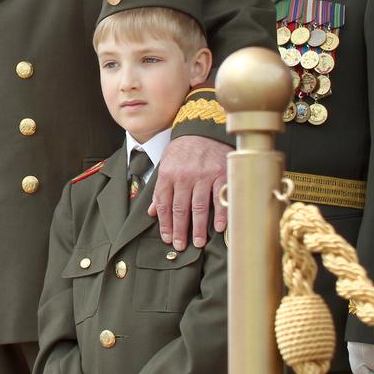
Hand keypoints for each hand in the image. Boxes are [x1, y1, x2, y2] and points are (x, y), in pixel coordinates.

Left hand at [150, 135, 227, 249]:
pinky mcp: (222, 173)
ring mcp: (204, 175)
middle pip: (180, 209)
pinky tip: (218, 228)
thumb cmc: (184, 149)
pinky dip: (220, 214)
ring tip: (198, 242)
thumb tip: (151, 211)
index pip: (164, 203)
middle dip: (179, 230)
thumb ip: (160, 188)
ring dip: (198, 227)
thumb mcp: (166, 164)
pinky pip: (220, 197)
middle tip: (180, 246)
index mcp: (168, 174)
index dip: (165, 223)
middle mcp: (184, 176)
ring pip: (199, 206)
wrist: (204, 128)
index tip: (167, 238)